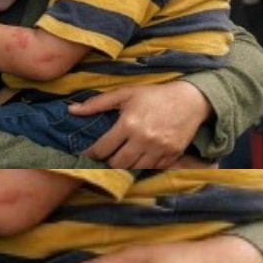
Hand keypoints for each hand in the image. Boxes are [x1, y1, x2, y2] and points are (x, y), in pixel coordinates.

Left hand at [71, 80, 210, 168]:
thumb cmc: (154, 95)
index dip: (92, 154)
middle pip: (117, 163)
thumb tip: (71, 110)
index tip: (88, 154)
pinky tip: (142, 155)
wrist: (190, 99)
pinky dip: (145, 164)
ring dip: (127, 164)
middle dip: (109, 161)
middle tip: (107, 155)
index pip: (103, 149)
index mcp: (128, 124)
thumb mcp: (126, 93)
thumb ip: (97, 103)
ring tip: (124, 156)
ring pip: (134, 168)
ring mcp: (159, 149)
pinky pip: (153, 168)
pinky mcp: (172, 155)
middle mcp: (143, 139)